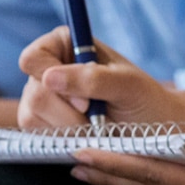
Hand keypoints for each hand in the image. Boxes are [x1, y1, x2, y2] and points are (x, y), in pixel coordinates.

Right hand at [18, 29, 180, 127]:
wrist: (153, 130)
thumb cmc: (144, 99)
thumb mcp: (127, 85)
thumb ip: (93, 78)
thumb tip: (49, 77)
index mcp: (65, 44)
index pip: (33, 58)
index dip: (51, 80)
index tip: (84, 102)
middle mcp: (49, 68)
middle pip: (34, 94)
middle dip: (68, 114)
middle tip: (97, 119)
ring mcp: (42, 97)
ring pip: (31, 118)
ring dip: (68, 129)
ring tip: (96, 126)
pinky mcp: (41, 124)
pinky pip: (37, 135)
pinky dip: (64, 140)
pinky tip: (86, 135)